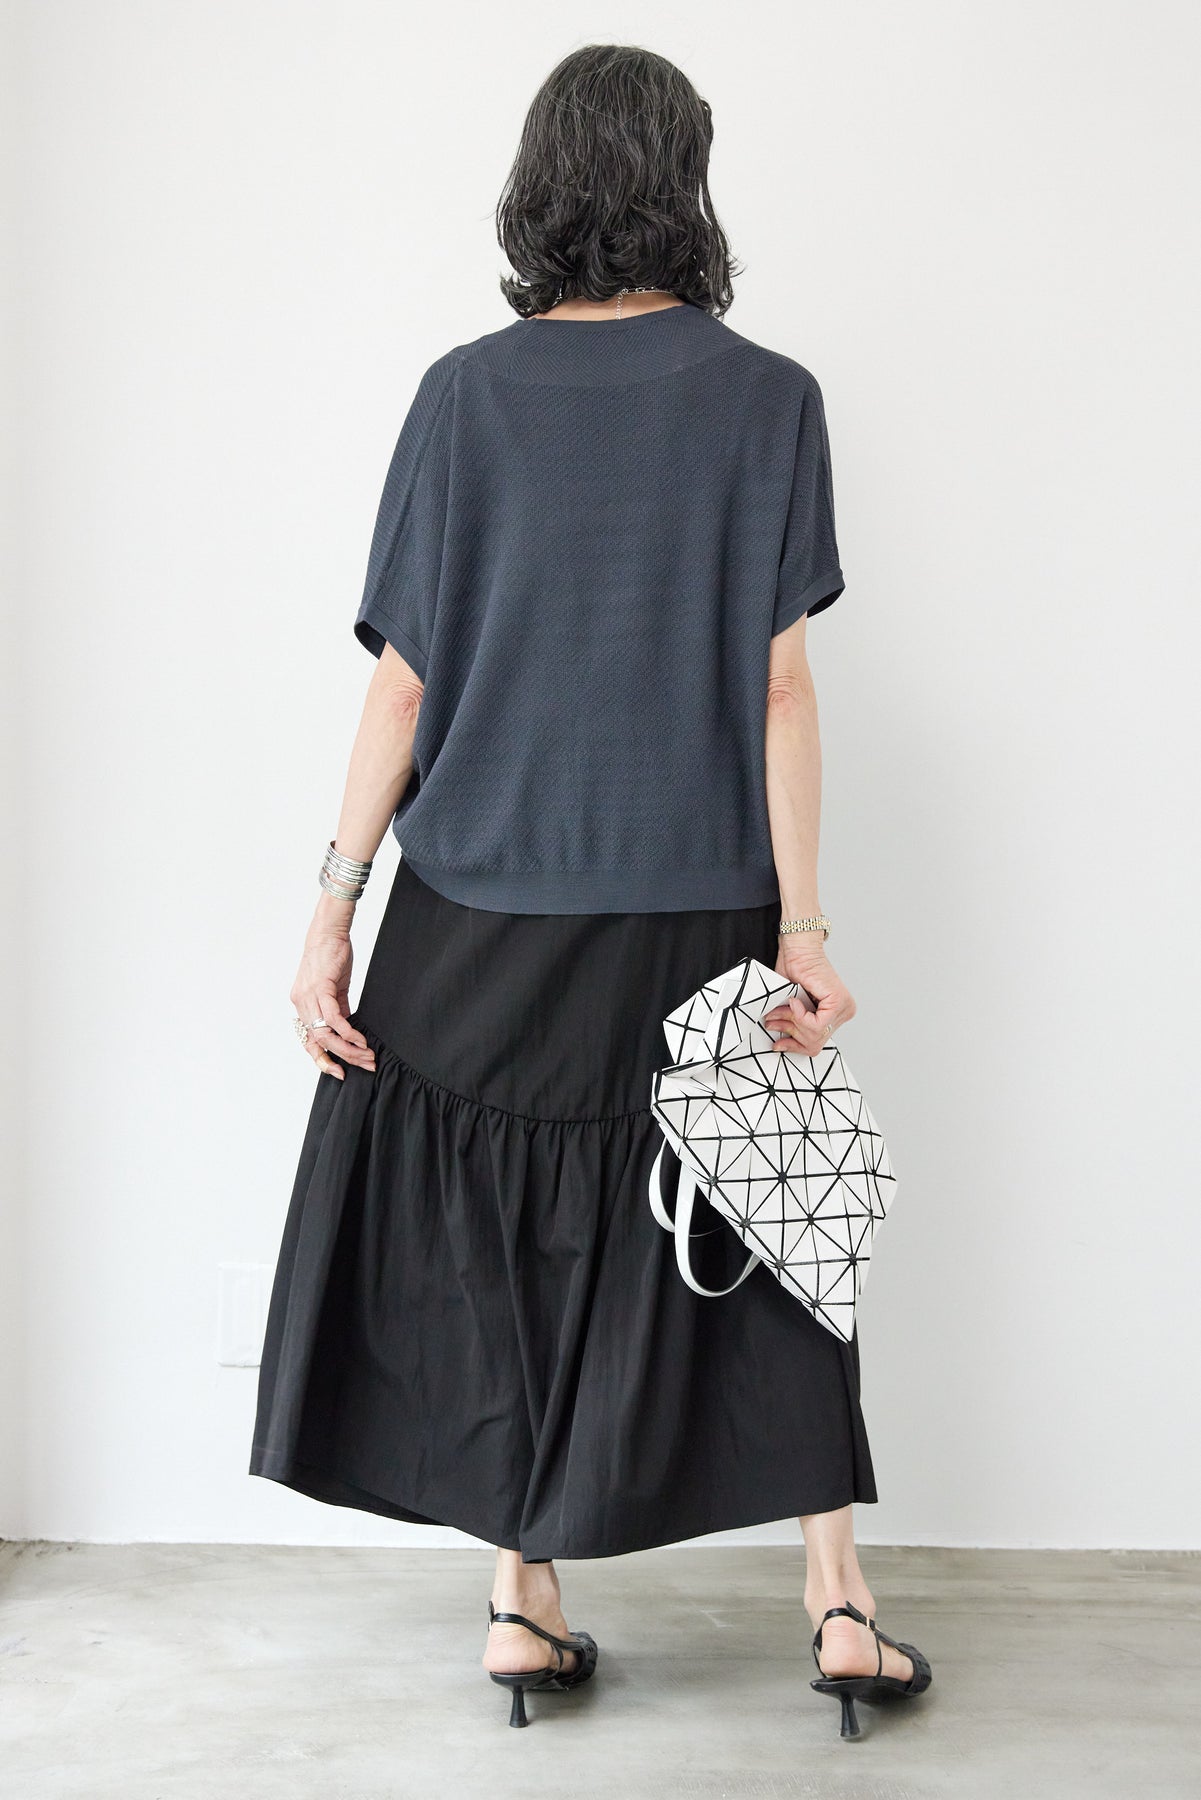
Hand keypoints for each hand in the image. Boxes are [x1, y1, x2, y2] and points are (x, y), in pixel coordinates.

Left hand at [289, 922, 376, 1079]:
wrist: (329, 932)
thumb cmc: (332, 957)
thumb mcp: (335, 988)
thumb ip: (338, 1009)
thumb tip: (348, 1030)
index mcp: (301, 1005)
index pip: (308, 1041)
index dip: (322, 1060)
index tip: (339, 1072)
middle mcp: (300, 1004)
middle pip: (319, 1042)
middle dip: (343, 1058)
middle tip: (365, 1065)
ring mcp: (308, 997)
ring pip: (325, 1034)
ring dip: (349, 1049)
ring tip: (368, 1054)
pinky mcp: (321, 989)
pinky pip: (334, 1019)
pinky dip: (348, 1033)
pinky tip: (362, 1039)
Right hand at [761, 939, 855, 1055]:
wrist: (797, 951)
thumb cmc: (794, 972)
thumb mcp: (793, 1008)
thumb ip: (794, 1025)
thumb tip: (782, 1044)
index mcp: (837, 1015)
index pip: (817, 1044)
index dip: (794, 1046)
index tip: (778, 1043)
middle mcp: (844, 1012)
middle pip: (815, 1042)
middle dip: (790, 1033)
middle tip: (774, 1021)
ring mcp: (844, 1008)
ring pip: (815, 1035)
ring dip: (792, 1022)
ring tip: (783, 1008)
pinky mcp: (838, 1002)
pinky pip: (817, 1024)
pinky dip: (800, 1016)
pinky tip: (794, 1001)